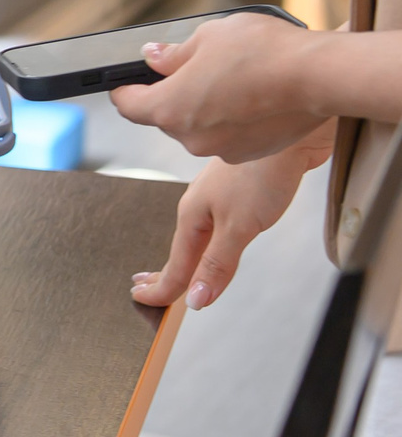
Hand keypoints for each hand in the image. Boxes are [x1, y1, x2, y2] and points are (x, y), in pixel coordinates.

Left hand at [109, 12, 329, 162]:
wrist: (320, 78)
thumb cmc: (264, 54)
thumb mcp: (209, 36)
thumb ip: (175, 53)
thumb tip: (154, 57)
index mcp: (170, 108)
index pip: (129, 106)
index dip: (124, 91)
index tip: (123, 84)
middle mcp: (191, 136)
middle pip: (166, 116)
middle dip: (174, 93)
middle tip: (196, 68)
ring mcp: (220, 149)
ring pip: (199, 126)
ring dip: (205, 107)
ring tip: (233, 78)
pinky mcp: (249, 153)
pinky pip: (227, 135)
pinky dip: (231, 119)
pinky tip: (252, 96)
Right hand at [130, 128, 329, 309]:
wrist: (291, 135)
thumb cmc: (262, 172)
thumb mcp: (238, 227)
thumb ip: (217, 264)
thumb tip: (196, 299)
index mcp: (193, 215)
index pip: (174, 263)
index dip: (161, 287)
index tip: (145, 300)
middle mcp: (201, 206)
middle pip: (179, 249)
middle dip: (164, 272)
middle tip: (147, 288)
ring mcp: (219, 198)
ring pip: (196, 236)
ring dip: (185, 256)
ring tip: (179, 271)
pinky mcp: (240, 193)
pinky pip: (215, 225)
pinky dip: (207, 241)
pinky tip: (214, 240)